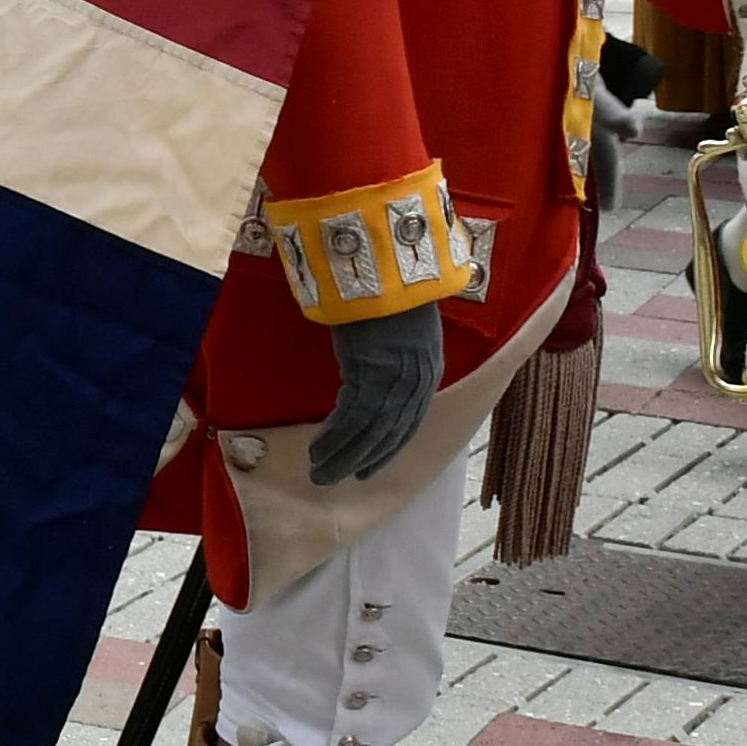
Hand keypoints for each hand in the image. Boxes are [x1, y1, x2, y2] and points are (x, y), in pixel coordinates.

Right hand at [305, 305, 445, 487]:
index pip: (409, 425)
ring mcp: (395, 378)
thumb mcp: (407, 330)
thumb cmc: (391, 290)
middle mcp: (417, 382)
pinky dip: (334, 436)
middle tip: (332, 480)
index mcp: (429, 372)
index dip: (387, 452)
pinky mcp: (371, 371)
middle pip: (388, 434)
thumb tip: (378, 378)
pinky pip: (352, 416)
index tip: (366, 471)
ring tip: (318, 470)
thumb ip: (399, 359)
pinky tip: (317, 447)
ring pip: (369, 431)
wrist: (386, 265)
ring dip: (341, 454)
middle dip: (359, 461)